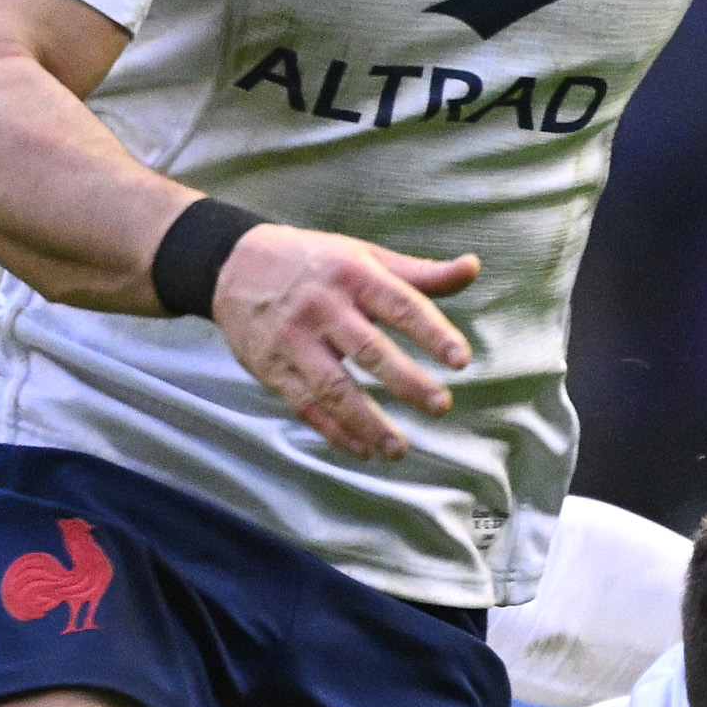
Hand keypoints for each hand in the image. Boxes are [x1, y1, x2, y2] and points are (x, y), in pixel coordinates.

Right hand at [210, 224, 477, 461]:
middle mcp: (322, 308)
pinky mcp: (271, 367)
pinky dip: (334, 431)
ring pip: (334, 388)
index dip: (433, 332)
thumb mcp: (364, 256)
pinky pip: (305, 405)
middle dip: (406, 381)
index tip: (461, 360)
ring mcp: (294, 340)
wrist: (234, 265)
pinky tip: (362, 449)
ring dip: (368, 422)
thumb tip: (472, 268)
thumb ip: (419, 273)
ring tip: (399, 449)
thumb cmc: (315, 262)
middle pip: (368, 350)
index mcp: (353, 275)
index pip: (401, 305)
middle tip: (440, 406)